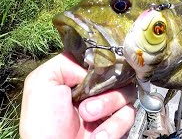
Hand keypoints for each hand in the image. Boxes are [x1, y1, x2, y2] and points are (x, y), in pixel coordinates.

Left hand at [19, 52, 136, 138]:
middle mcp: (97, 92)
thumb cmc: (43, 123)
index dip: (105, 67)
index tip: (99, 75)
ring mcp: (109, 109)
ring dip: (108, 107)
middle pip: (119, 77)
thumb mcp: (41, 82)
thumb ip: (65, 61)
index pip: (103, 63)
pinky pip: (129, 116)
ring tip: (89, 120)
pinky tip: (97, 136)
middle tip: (86, 108)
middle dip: (105, 92)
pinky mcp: (119, 125)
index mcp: (80, 80)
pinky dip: (113, 127)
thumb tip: (94, 68)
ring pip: (127, 94)